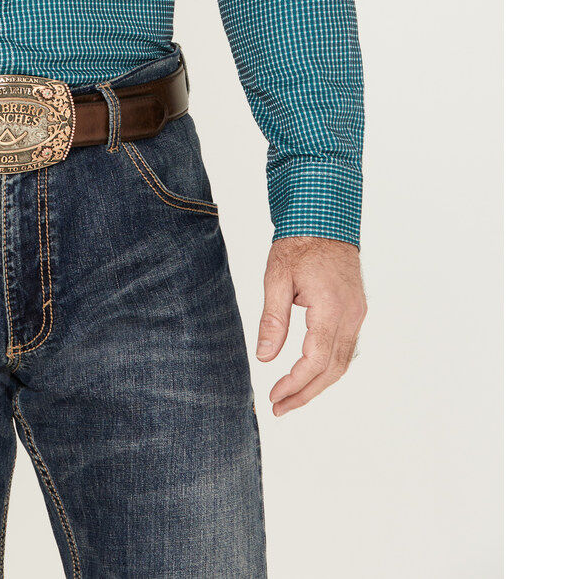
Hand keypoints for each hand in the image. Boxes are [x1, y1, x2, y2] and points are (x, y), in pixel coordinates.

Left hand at [256, 236, 366, 415]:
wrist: (326, 217)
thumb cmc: (299, 242)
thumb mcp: (277, 277)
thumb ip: (273, 319)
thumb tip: (265, 356)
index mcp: (331, 308)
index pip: (316, 360)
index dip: (295, 383)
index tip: (275, 396)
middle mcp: (351, 315)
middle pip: (333, 369)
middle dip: (307, 392)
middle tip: (281, 406)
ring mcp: (358, 314)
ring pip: (343, 362)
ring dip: (319, 383)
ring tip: (292, 396)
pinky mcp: (356, 310)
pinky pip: (345, 348)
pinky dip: (328, 366)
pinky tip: (309, 372)